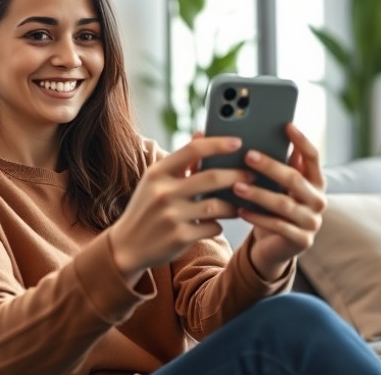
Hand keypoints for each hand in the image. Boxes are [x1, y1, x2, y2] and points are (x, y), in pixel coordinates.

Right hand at [109, 136, 249, 283]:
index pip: (192, 151)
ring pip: (217, 205)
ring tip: (240, 204)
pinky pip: (212, 227)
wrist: (127, 246)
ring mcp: (172, 216)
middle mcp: (164, 192)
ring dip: (233, 204)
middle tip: (253, 176)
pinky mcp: (180, 237)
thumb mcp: (156, 182)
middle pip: (211, 178)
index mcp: (157, 173)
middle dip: (237, 176)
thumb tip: (201, 135)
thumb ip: (180, 162)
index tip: (238, 142)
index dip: (218, 144)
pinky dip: (218, 224)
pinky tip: (216, 223)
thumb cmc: (146, 208)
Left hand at [234, 124, 326, 280]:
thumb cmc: (274, 207)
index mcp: (316, 181)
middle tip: (248, 155)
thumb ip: (278, 163)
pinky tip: (240, 210)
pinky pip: (277, 226)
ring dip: (258, 194)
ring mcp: (312, 222)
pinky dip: (257, 217)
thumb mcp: (278, 185)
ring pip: (283, 204)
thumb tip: (260, 134)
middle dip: (270, 166)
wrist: (276, 246)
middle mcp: (319, 200)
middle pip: (295, 178)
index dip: (301, 140)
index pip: (313, 157)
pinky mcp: (302, 240)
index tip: (286, 125)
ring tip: (236, 185)